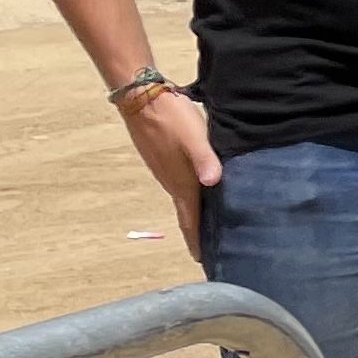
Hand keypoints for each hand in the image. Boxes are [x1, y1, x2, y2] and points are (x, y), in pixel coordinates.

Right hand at [122, 88, 219, 263]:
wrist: (142, 97)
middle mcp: (171, 181)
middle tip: (214, 247)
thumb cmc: (171, 117)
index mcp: (180, 182)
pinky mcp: (163, 159)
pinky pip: (180, 184)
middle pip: (187, 213)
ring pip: (184, 198)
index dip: (196, 240)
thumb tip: (212, 183)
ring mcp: (164, 170)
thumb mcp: (195, 137)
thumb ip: (205, 159)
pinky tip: (203, 190)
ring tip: (211, 223)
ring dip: (196, 213)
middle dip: (198, 231)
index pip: (190, 219)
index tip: (203, 260)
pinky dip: (192, 195)